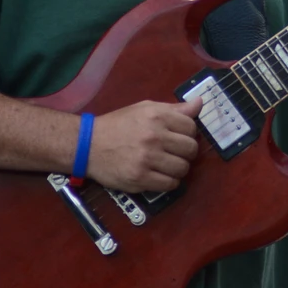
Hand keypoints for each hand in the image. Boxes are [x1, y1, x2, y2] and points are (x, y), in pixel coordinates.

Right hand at [85, 97, 202, 192]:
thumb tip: (200, 103)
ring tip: (167, 165)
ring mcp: (147, 159)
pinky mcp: (139, 178)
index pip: (191, 128)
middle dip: (186, 152)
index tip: (178, 137)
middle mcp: (155, 137)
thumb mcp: (145, 108)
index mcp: (158, 116)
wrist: (87, 144)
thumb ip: (174, 108)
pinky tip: (160, 176)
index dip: (188, 134)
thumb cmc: (119, 124)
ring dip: (178, 169)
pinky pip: (169, 185)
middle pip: (191, 149)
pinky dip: (169, 182)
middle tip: (175, 153)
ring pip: (182, 169)